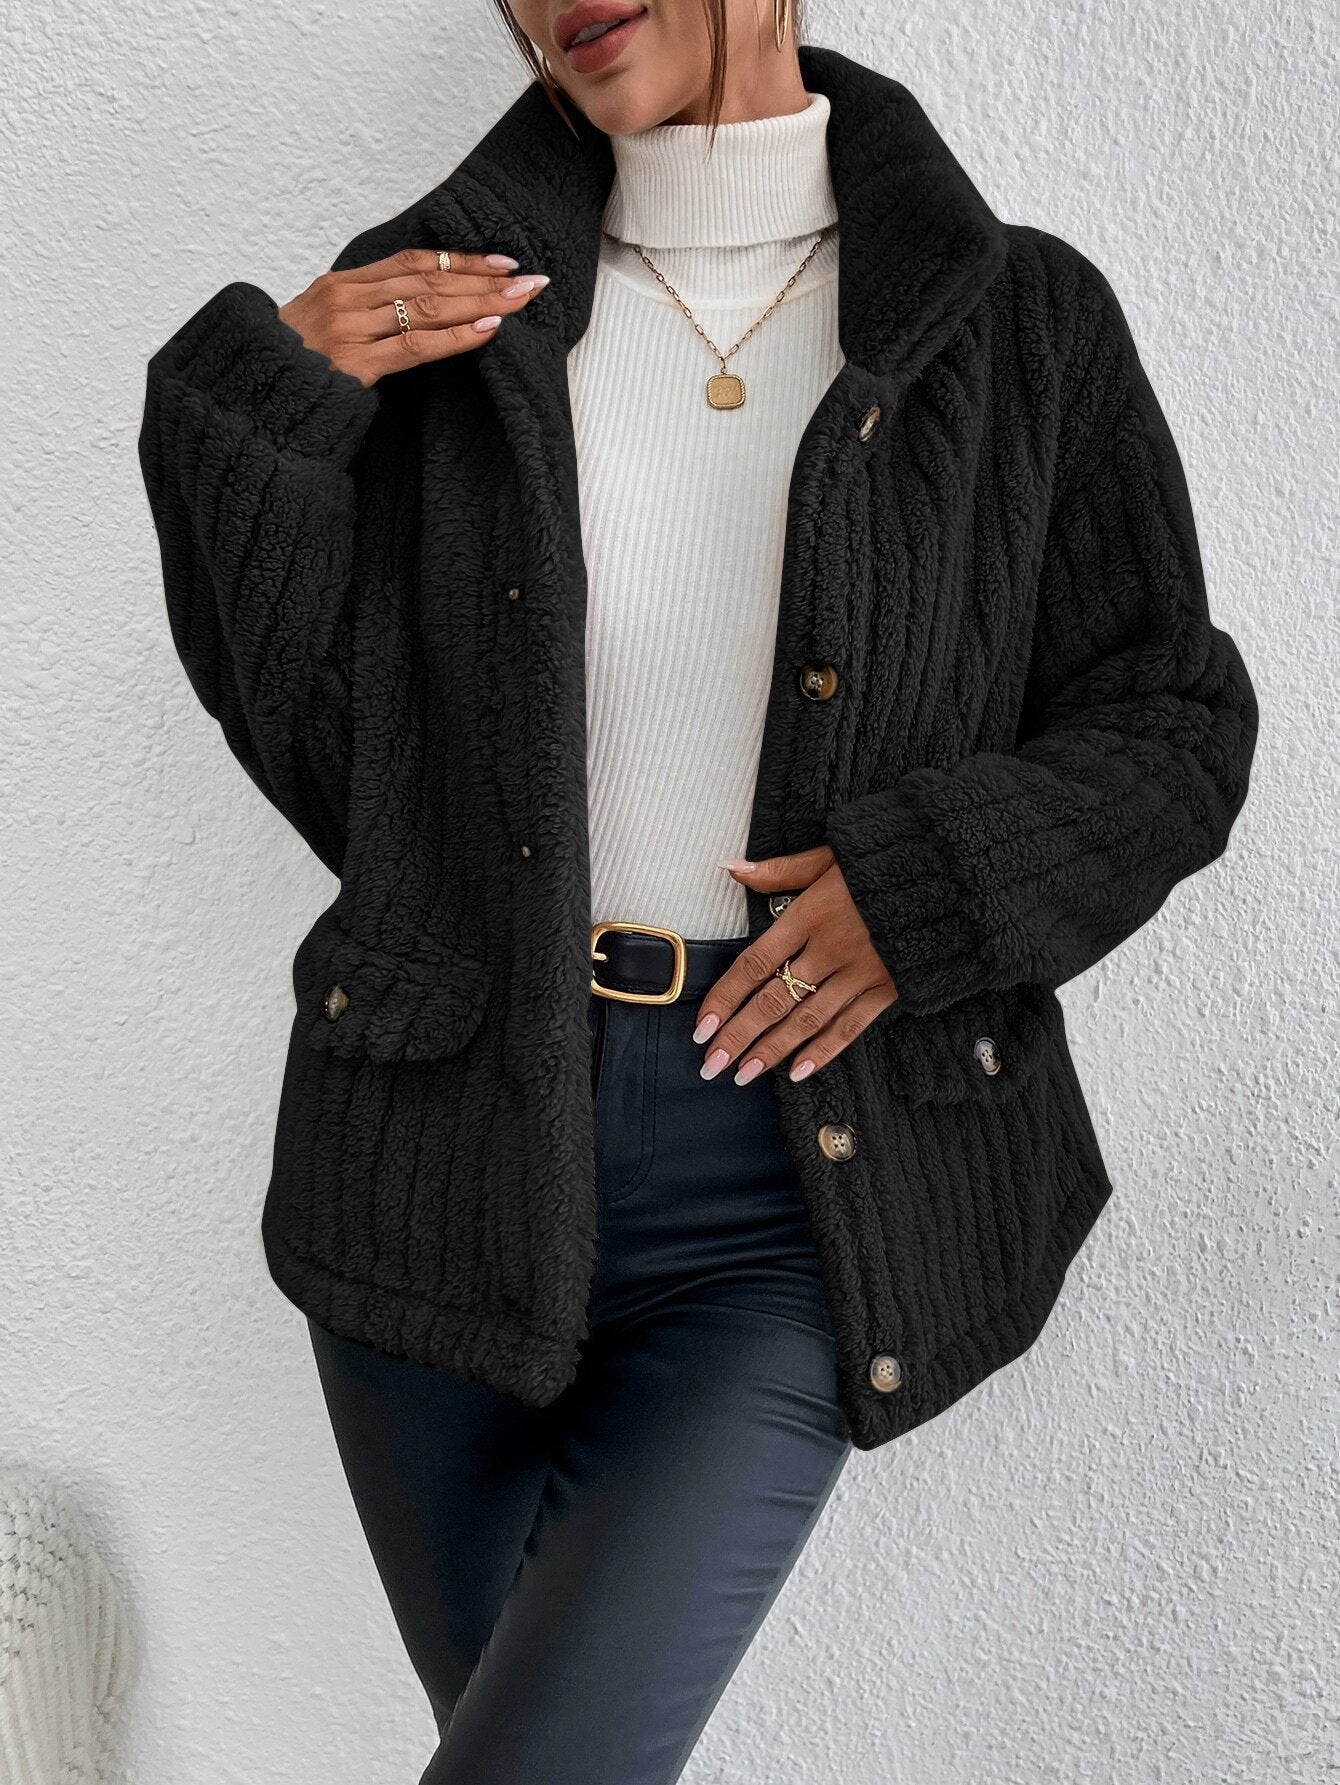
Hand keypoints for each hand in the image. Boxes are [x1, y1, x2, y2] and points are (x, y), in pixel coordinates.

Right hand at [277, 248, 550, 389]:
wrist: (247, 402)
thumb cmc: (288, 372)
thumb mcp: (322, 329)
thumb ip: (362, 315)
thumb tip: (411, 310)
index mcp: (339, 284)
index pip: (413, 262)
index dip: (460, 260)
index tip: (501, 263)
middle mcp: (344, 298)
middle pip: (428, 279)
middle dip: (484, 279)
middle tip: (531, 281)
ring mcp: (348, 328)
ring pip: (428, 307)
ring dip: (481, 302)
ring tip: (522, 301)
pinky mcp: (352, 364)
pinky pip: (415, 346)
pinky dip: (456, 336)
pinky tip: (488, 329)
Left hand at [693, 846, 898, 1084]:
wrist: (949, 874)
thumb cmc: (881, 865)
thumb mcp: (827, 857)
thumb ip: (777, 871)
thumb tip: (730, 867)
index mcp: (810, 914)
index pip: (755, 964)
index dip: (725, 997)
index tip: (701, 1027)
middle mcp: (830, 948)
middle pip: (774, 1000)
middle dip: (739, 1035)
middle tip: (711, 1065)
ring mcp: (860, 972)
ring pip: (807, 1019)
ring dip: (772, 1050)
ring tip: (744, 1074)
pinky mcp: (888, 988)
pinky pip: (850, 1026)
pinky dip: (824, 1050)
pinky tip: (798, 1072)